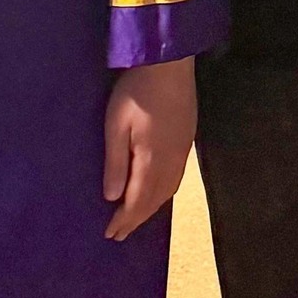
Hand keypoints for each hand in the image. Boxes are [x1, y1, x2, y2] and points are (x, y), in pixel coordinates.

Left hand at [102, 58, 196, 241]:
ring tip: (136, 218)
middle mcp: (171, 161)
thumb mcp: (116, 124)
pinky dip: (164, 193)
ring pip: (168, 190)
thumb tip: (112, 196)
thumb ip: (115, 162)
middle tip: (120, 234)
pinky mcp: (187, 140)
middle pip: (155, 200)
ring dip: (151, 208)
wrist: (170, 63)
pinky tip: (157, 192)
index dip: (125, 219)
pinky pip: (176, 178)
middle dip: (137, 219)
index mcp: (151, 159)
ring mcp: (182, 150)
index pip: (138, 200)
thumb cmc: (137, 90)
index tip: (111, 234)